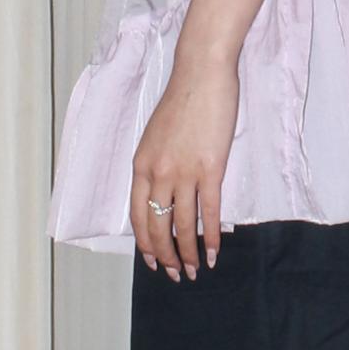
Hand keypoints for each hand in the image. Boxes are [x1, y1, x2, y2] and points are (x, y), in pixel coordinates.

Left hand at [132, 45, 240, 280]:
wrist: (201, 75)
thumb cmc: (182, 101)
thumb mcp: (155, 136)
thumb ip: (156, 165)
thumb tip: (162, 193)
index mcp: (141, 165)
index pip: (137, 215)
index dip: (145, 243)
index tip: (151, 261)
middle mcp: (158, 173)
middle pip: (158, 226)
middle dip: (165, 256)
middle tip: (174, 274)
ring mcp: (183, 172)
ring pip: (182, 225)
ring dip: (187, 253)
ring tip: (194, 271)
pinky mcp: (210, 169)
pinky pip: (208, 212)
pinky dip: (209, 237)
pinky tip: (212, 252)